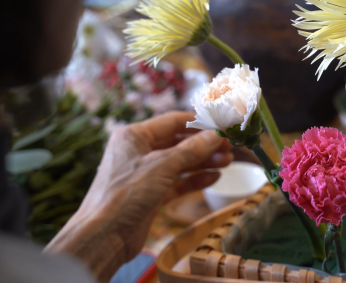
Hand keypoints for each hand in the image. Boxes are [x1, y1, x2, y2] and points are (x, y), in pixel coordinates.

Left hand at [45, 112, 231, 281]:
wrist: (103, 237)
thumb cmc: (126, 194)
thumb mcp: (162, 166)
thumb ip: (192, 149)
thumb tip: (216, 135)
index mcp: (134, 136)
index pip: (173, 121)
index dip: (199, 122)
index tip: (223, 125)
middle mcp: (139, 151)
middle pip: (178, 142)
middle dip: (204, 144)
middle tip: (229, 147)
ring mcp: (145, 174)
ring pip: (180, 162)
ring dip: (203, 161)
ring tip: (227, 162)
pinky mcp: (151, 194)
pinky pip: (177, 182)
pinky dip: (195, 179)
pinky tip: (214, 178)